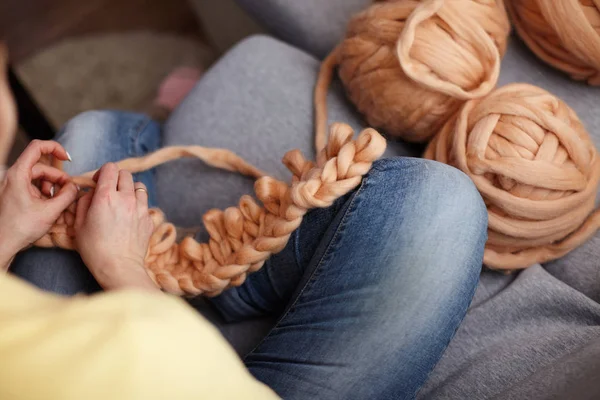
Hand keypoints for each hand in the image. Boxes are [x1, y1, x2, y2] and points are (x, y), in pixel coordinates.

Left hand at [0, 140, 77, 269]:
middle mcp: (13, 176)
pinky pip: (33, 187)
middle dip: (58, 177)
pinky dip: (44, 193)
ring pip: (38, 177)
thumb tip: (75, 187)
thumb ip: (68, 195)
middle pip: (41, 166)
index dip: (55, 148)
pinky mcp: (14, 194)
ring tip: (58, 202)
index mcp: (18, 174)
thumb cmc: (19, 228)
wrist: (2, 244)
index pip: (37, 147)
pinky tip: (49, 206)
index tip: (68, 159)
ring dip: (52, 187)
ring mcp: (13, 185)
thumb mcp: (50, 211)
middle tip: (69, 191)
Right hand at [74, 162, 156, 290]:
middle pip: (125, 174)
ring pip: (139, 186)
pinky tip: (130, 217)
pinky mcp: (149, 219)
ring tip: (122, 202)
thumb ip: (84, 202)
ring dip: (130, 190)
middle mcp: (126, 198)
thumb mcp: (79, 224)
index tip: (98, 182)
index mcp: (106, 196)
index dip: (102, 172)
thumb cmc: (95, 249)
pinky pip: (145, 204)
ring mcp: (141, 208)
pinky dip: (138, 205)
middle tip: (109, 191)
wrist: (119, 267)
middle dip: (116, 179)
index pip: (110, 168)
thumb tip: (90, 193)